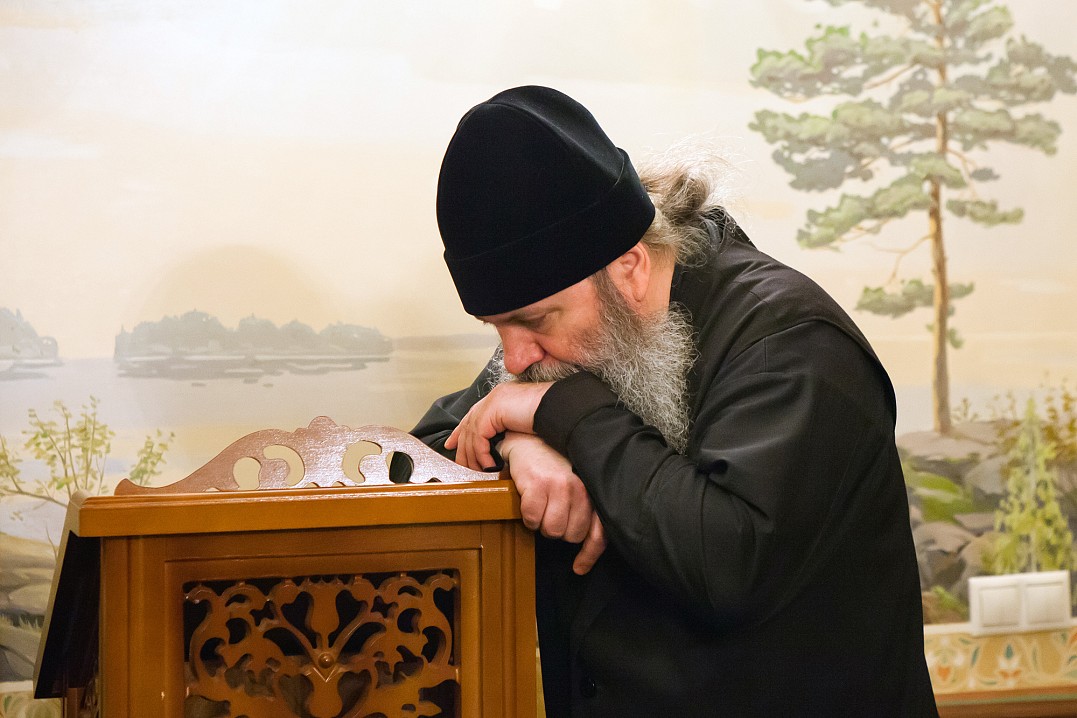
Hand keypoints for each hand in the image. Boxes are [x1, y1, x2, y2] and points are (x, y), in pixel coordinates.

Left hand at [445, 381, 551, 470]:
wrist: (560, 407)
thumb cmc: (551, 417)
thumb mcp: (525, 424)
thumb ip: (510, 430)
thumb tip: (502, 446)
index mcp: (500, 398)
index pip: (473, 415)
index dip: (460, 431)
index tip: (452, 445)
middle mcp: (494, 397)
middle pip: (468, 425)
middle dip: (461, 447)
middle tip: (461, 466)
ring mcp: (492, 402)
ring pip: (472, 433)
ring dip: (473, 456)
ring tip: (478, 472)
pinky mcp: (493, 410)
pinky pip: (479, 437)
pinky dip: (481, 453)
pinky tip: (488, 465)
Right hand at [499, 432, 607, 574]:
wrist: (529, 441)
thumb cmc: (553, 465)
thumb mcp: (575, 484)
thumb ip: (583, 510)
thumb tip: (585, 547)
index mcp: (592, 490)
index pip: (598, 532)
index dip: (589, 555)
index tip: (579, 568)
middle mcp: (580, 488)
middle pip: (571, 535)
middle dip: (558, 531)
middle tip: (550, 514)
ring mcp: (559, 486)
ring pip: (552, 530)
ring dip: (542, 525)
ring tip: (540, 509)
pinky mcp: (538, 484)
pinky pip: (533, 520)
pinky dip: (528, 517)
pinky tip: (529, 503)